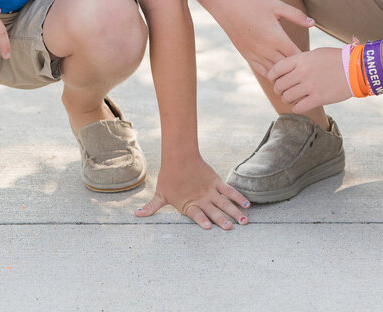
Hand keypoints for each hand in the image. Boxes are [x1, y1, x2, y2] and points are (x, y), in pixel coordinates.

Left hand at [135, 157, 250, 229]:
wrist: (178, 155)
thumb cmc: (168, 176)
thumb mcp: (160, 194)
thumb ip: (151, 207)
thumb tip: (136, 215)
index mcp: (188, 204)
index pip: (196, 214)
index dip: (202, 220)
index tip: (209, 227)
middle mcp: (201, 198)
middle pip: (214, 211)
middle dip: (222, 219)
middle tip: (231, 227)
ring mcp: (210, 190)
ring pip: (225, 203)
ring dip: (235, 212)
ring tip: (244, 221)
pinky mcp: (216, 182)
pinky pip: (229, 190)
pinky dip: (238, 197)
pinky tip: (247, 205)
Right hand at [218, 0, 314, 74]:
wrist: (228, 8)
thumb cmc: (255, 4)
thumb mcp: (277, 6)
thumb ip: (296, 15)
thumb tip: (313, 23)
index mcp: (277, 38)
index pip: (296, 56)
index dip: (305, 58)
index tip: (311, 58)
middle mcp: (266, 50)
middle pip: (287, 68)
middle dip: (297, 68)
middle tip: (306, 68)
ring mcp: (256, 55)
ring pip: (275, 73)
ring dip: (285, 73)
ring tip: (294, 72)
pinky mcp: (248, 57)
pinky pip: (263, 72)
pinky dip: (272, 74)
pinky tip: (279, 71)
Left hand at [269, 46, 350, 112]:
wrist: (356, 68)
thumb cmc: (336, 59)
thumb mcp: (315, 54)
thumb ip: (300, 61)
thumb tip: (287, 68)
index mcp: (301, 59)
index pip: (276, 69)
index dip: (272, 76)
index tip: (274, 80)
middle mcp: (303, 72)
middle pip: (279, 85)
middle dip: (279, 90)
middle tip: (283, 91)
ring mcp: (310, 86)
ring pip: (287, 97)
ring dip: (287, 99)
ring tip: (292, 98)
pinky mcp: (319, 98)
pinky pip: (299, 107)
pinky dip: (296, 108)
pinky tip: (300, 105)